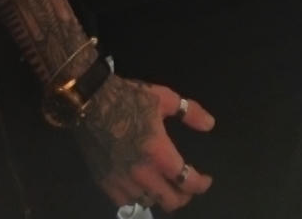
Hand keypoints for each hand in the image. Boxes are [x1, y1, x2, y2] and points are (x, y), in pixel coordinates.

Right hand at [76, 74, 214, 212]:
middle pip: (169, 201)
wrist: (91, 102)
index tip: (206, 180)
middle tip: (186, 186)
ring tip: (164, 185)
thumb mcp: (164, 98)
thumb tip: (210, 125)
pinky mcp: (105, 182)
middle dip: (183, 196)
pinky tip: (141, 188)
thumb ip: (190, 112)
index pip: (186, 181)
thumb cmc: (130, 98)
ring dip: (160, 196)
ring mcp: (122, 181)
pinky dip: (137, 198)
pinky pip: (126, 202)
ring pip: (148, 202)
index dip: (201, 185)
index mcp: (159, 153)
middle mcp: (142, 173)